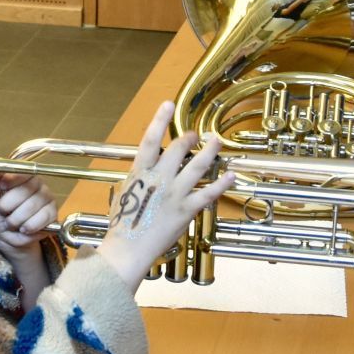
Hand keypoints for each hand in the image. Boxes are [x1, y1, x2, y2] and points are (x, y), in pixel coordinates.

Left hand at [0, 171, 58, 252]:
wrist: (3, 236)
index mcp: (20, 175)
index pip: (22, 169)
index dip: (11, 180)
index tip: (2, 188)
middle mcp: (36, 183)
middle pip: (26, 189)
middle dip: (8, 205)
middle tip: (1, 211)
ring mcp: (46, 197)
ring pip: (32, 205)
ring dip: (16, 219)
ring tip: (10, 222)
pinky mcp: (52, 213)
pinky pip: (43, 217)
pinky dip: (29, 226)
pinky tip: (23, 228)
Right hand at [94, 102, 236, 286]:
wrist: (128, 249)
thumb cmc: (122, 226)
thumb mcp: (123, 195)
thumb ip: (136, 181)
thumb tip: (142, 173)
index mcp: (140, 173)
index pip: (150, 140)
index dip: (159, 120)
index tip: (167, 104)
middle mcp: (159, 179)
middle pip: (178, 149)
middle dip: (189, 138)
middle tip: (195, 133)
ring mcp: (174, 193)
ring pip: (197, 166)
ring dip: (209, 151)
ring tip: (217, 140)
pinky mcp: (186, 210)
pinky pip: (208, 193)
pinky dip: (222, 183)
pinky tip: (231, 174)